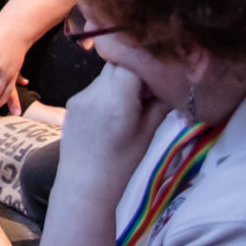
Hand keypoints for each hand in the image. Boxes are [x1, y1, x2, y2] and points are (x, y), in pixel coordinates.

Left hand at [59, 63, 167, 184]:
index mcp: (117, 100)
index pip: (131, 61)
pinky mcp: (72, 102)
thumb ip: (160, 103)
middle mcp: (94, 93)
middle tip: (147, 91)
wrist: (84, 184)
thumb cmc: (122, 163)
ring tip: (130, 105)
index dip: (146, 64)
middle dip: (135, 69)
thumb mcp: (148, 133)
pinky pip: (94, 88)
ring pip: (106, 75)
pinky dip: (107, 93)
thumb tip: (174, 80)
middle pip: (117, 63)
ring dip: (121, 82)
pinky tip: (112, 114)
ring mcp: (79, 96)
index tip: (157, 78)